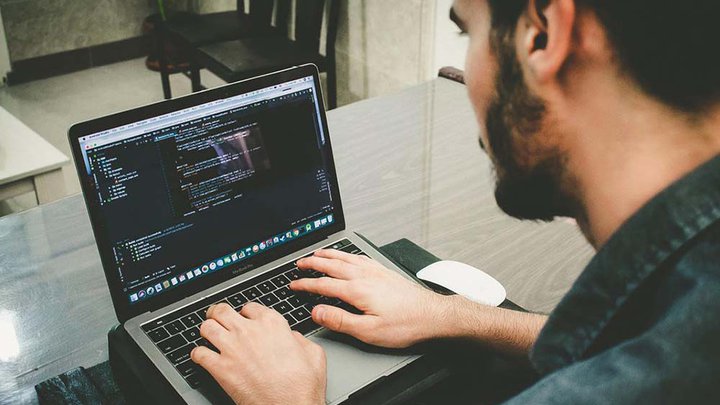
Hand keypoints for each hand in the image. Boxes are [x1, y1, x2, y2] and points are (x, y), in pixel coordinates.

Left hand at [191, 303, 325, 404]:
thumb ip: (298, 338)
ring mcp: (232, 348)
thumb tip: (291, 337)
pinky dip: (197, 355)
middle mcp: (249, 331)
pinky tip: (201, 357)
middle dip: (218, 314)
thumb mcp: (313, 352)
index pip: (249, 307)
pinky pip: (198, 354)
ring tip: (208, 336)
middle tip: (217, 319)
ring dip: (206, 330)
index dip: (246, 313)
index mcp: (272, 323)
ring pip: (206, 327)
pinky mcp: (220, 369)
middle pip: (222, 311)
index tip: (244, 319)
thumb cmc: (303, 385)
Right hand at [290, 249, 445, 348]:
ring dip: (329, 255)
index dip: (305, 284)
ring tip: (317, 253)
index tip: (293, 284)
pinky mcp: (385, 272)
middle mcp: (365, 276)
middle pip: (332, 265)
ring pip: (346, 258)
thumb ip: (340, 321)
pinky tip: (347, 256)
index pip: (323, 284)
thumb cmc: (405, 324)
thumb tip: (317, 313)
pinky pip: (360, 257)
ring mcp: (376, 272)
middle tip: (299, 263)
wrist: (433, 315)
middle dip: (313, 263)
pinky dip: (348, 254)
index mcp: (358, 290)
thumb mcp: (369, 331)